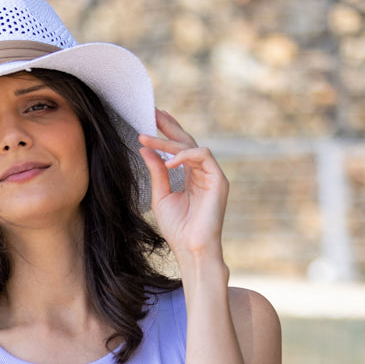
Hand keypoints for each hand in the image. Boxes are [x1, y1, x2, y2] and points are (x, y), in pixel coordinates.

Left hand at [138, 108, 228, 264]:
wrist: (191, 251)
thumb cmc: (177, 229)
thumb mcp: (161, 197)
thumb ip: (156, 173)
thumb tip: (145, 149)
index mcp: (191, 176)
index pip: (178, 148)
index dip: (166, 132)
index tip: (149, 119)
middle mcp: (203, 172)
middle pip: (186, 141)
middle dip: (168, 126)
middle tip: (151, 113)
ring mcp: (212, 175)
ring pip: (192, 146)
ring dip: (168, 141)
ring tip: (147, 140)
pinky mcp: (219, 180)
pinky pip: (203, 155)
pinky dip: (184, 155)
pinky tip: (168, 162)